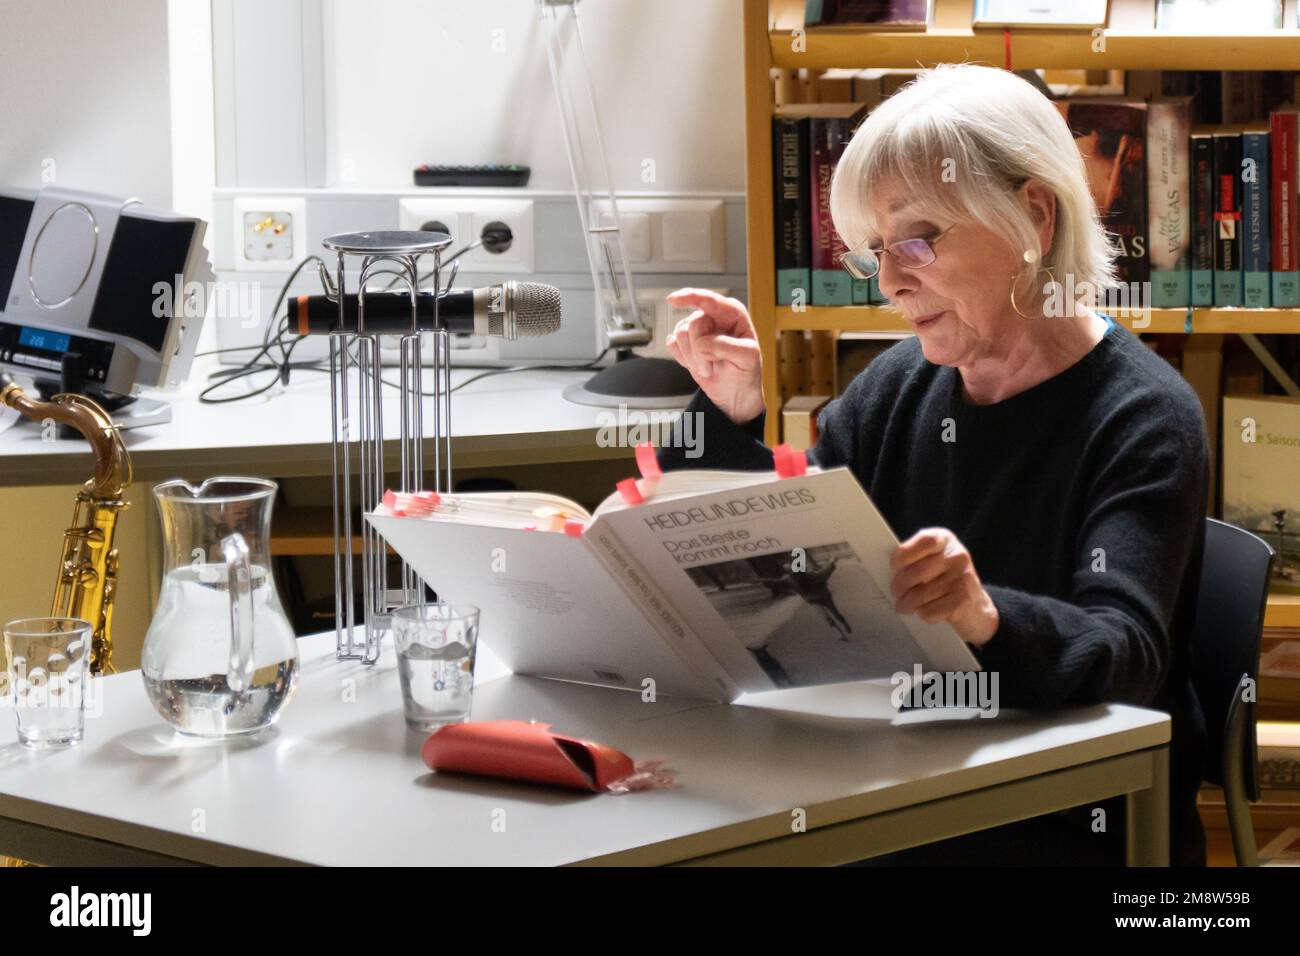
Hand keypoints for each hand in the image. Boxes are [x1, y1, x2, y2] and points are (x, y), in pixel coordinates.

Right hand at [664, 288, 763, 425]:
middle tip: (710, 367)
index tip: (673, 300)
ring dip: (691, 358)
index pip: (709, 300)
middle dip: (699, 351)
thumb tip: (702, 343)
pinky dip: (682, 358)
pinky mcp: (684, 340)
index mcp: (732, 313)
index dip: (690, 297)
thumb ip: (727, 347)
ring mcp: (697, 327)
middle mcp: (713, 316)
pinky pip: (671, 343)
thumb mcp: (747, 358)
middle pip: (693, 325)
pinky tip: (695, 363)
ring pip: (680, 334)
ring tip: (706, 366)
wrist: (734, 390)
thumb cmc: (745, 370)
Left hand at [890, 528, 998, 646]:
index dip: (904, 553)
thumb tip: (890, 570)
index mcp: (946, 540)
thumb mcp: (936, 560)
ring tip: (904, 606)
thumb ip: (916, 558)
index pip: (924, 541)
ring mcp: (962, 578)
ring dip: (906, 604)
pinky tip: (924, 611)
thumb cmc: (946, 580)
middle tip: (895, 592)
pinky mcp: (962, 600)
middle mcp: (958, 556)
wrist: (976, 607)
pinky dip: (922, 613)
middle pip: (917, 571)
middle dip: (899, 586)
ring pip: (920, 594)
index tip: (894, 565)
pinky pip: (928, 610)